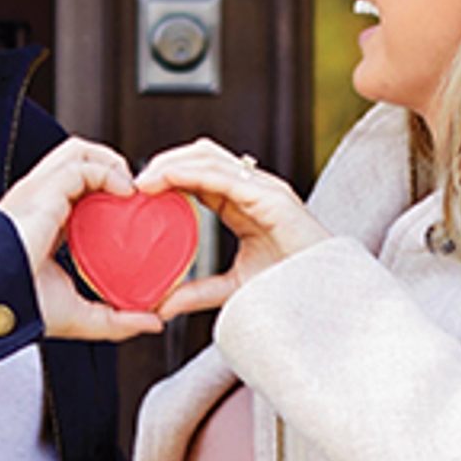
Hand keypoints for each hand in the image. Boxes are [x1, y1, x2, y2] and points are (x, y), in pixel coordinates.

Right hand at [0, 138, 160, 342]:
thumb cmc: (23, 305)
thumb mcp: (80, 316)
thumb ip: (117, 318)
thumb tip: (154, 323)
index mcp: (44, 223)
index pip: (75, 192)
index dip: (105, 193)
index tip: (134, 214)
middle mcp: (40, 201)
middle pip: (77, 161)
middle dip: (111, 166)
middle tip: (135, 195)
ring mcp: (40, 191)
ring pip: (79, 152)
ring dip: (112, 162)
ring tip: (132, 188)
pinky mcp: (46, 189)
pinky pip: (83, 165)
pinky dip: (109, 172)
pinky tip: (127, 193)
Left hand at [135, 141, 325, 319]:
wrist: (326, 300)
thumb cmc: (291, 290)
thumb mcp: (233, 289)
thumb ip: (198, 292)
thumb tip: (162, 306)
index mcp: (244, 202)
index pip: (200, 173)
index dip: (168, 175)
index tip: (137, 192)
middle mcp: (254, 188)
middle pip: (201, 155)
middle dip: (165, 162)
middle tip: (134, 184)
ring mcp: (264, 189)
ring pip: (207, 156)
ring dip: (170, 162)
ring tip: (144, 181)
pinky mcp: (271, 197)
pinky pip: (222, 175)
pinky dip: (188, 174)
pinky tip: (164, 183)